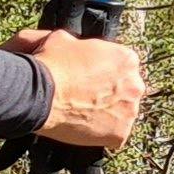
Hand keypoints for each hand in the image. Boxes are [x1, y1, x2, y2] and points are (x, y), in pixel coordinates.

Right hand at [7, 27, 145, 151]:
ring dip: (107, 114)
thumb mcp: (61, 38)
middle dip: (109, 94)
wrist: (38, 95)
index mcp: (127, 59)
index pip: (122, 67)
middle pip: (126, 91)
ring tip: (82, 113)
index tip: (90, 79)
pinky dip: (101, 134)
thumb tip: (69, 42)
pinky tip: (84, 127)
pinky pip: (114, 135)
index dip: (104, 73)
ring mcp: (129, 111)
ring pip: (121, 113)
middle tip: (86, 98)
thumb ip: (76, 41)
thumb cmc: (50, 65)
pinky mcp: (120, 134)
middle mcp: (135, 84)